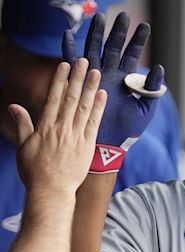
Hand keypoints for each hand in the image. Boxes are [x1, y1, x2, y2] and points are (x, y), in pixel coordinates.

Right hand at [8, 59, 105, 192]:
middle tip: (83, 60)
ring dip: (90, 88)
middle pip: (70, 98)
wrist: (51, 190)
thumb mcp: (24, 146)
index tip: (64, 65)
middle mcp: (61, 128)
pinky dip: (99, 108)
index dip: (59, 80)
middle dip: (77, 77)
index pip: (53, 98)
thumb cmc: (35, 171)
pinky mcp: (87, 145)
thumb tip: (14, 106)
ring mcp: (76, 136)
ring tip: (96, 72)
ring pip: (84, 107)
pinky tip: (103, 95)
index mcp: (45, 127)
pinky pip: (94, 122)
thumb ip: (23, 123)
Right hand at [63, 12, 165, 172]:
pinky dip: (68, 50)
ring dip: (95, 34)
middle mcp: (110, 75)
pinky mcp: (80, 85)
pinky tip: (67, 36)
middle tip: (123, 15)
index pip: (132, 54)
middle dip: (118, 31)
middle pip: (113, 47)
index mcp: (126, 79)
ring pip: (94, 50)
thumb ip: (152, 89)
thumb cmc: (127, 130)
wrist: (108, 146)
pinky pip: (71, 65)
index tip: (144, 26)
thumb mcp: (145, 110)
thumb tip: (159, 68)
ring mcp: (94, 78)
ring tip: (98, 17)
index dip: (138, 41)